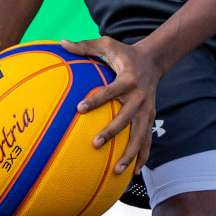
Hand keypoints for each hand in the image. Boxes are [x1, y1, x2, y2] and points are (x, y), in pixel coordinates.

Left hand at [60, 37, 161, 175]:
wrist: (153, 60)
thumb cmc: (124, 53)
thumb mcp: (107, 44)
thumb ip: (85, 46)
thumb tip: (62, 42)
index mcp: (128, 80)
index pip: (110, 91)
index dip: (96, 99)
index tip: (80, 108)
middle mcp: (140, 97)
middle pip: (126, 118)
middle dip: (112, 132)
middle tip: (95, 144)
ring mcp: (147, 110)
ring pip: (140, 136)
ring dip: (130, 154)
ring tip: (117, 170)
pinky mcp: (150, 118)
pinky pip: (147, 141)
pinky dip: (142, 157)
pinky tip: (133, 173)